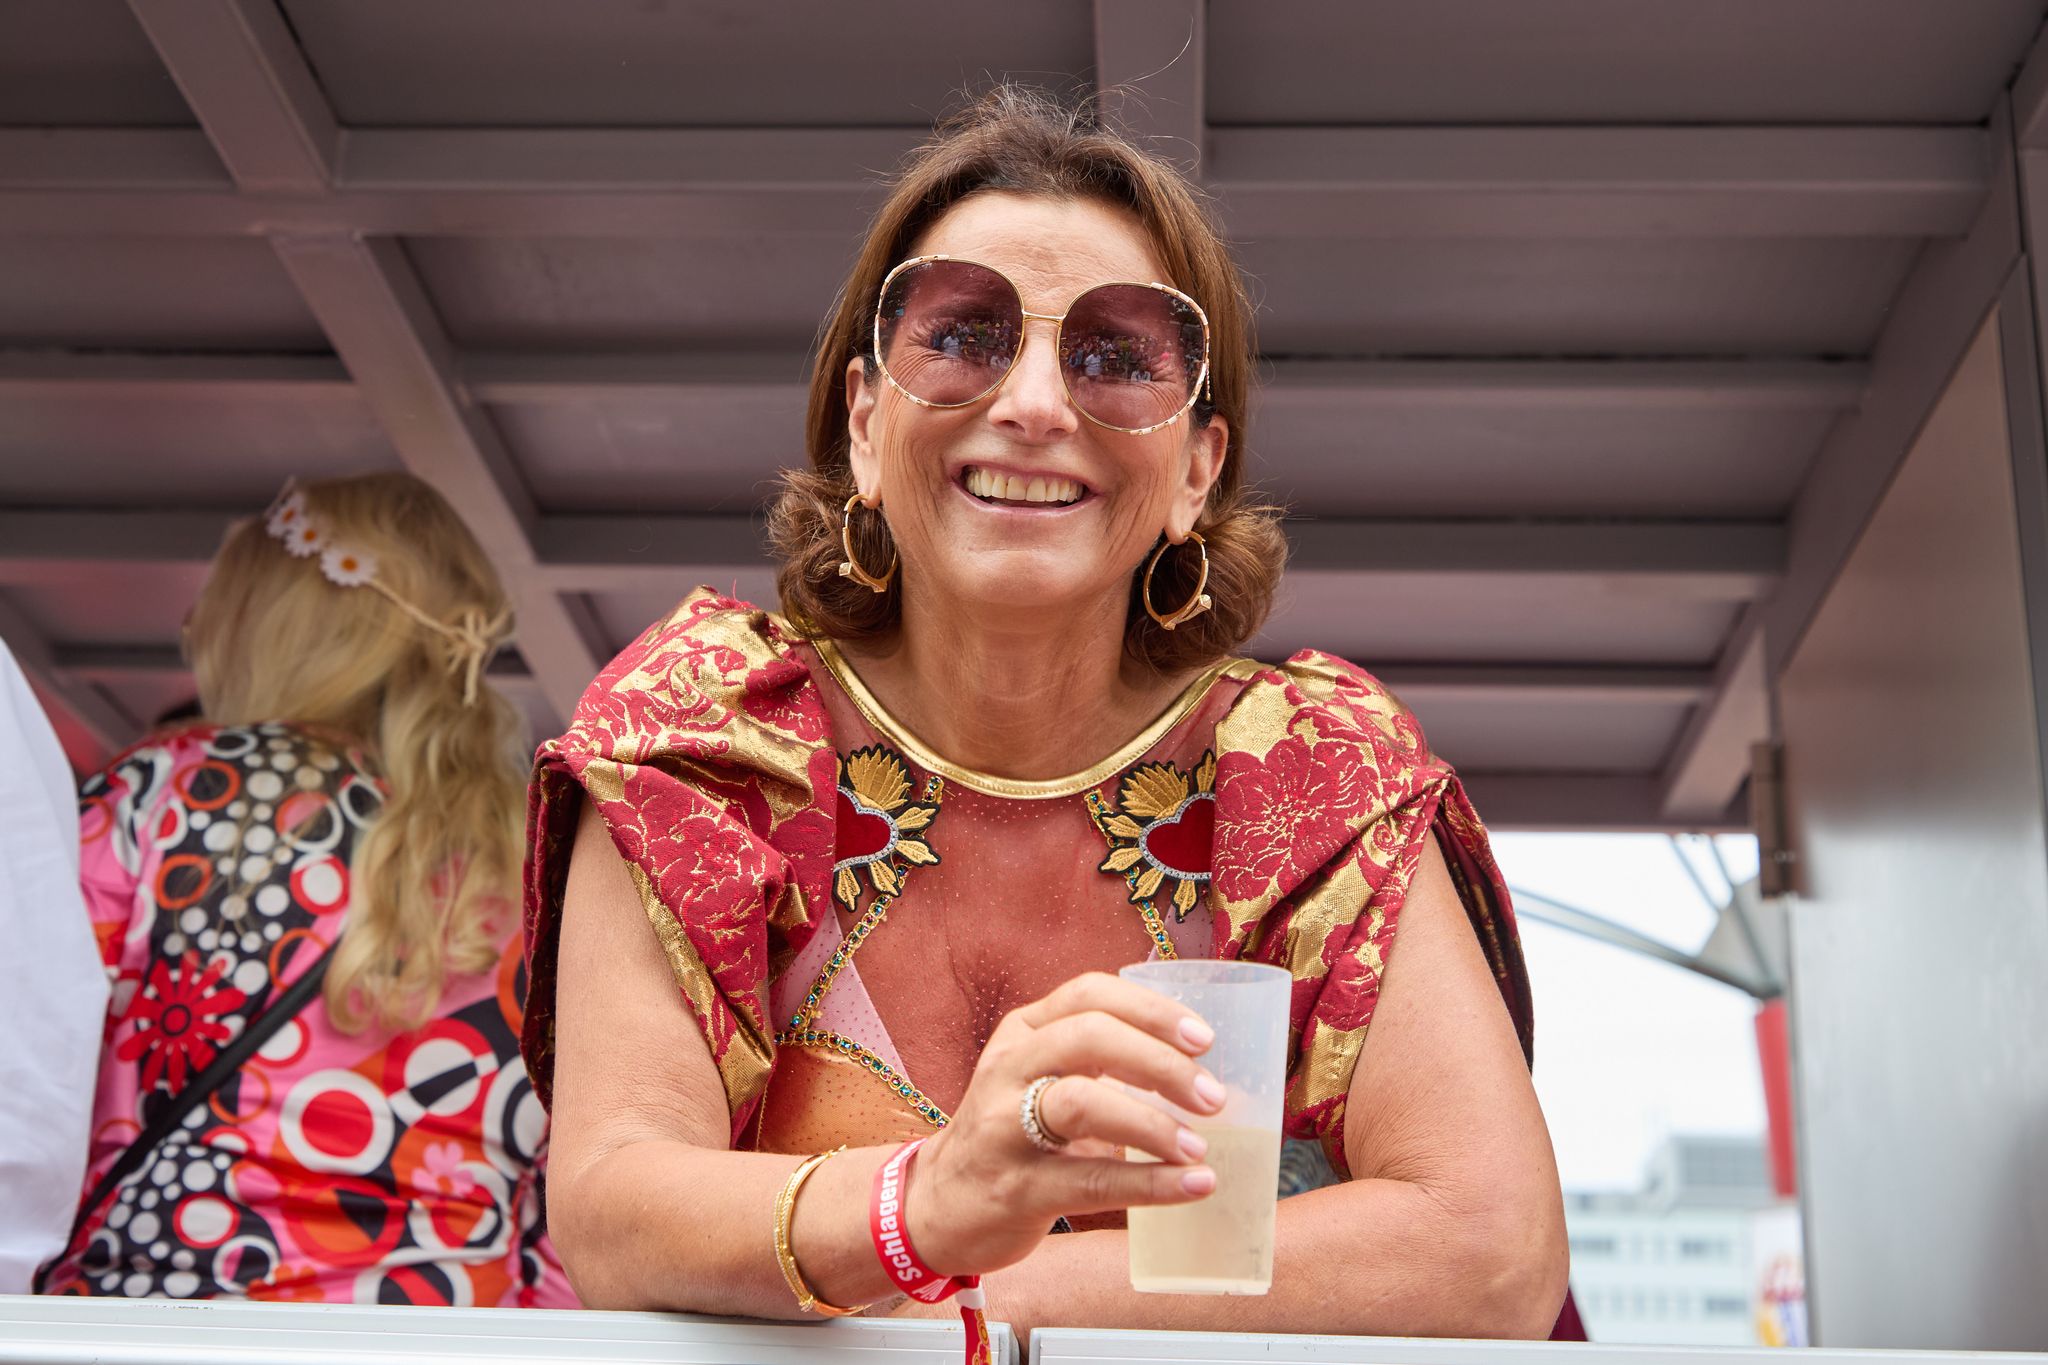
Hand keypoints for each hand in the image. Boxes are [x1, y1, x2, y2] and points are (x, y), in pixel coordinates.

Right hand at [904, 971, 1225, 1275]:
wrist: (936, 1206)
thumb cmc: (1007, 1134)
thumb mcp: (1037, 1077)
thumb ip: (1099, 1062)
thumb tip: (1198, 1071)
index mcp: (1023, 1032)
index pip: (1090, 993)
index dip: (1152, 1010)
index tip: (1204, 1039)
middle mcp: (1008, 1068)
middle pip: (1088, 1038)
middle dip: (1160, 1063)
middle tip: (1212, 1098)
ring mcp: (1003, 1127)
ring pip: (1081, 1102)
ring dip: (1153, 1123)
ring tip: (1198, 1148)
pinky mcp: (1014, 1187)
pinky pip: (1088, 1181)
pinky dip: (1149, 1183)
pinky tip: (1191, 1187)